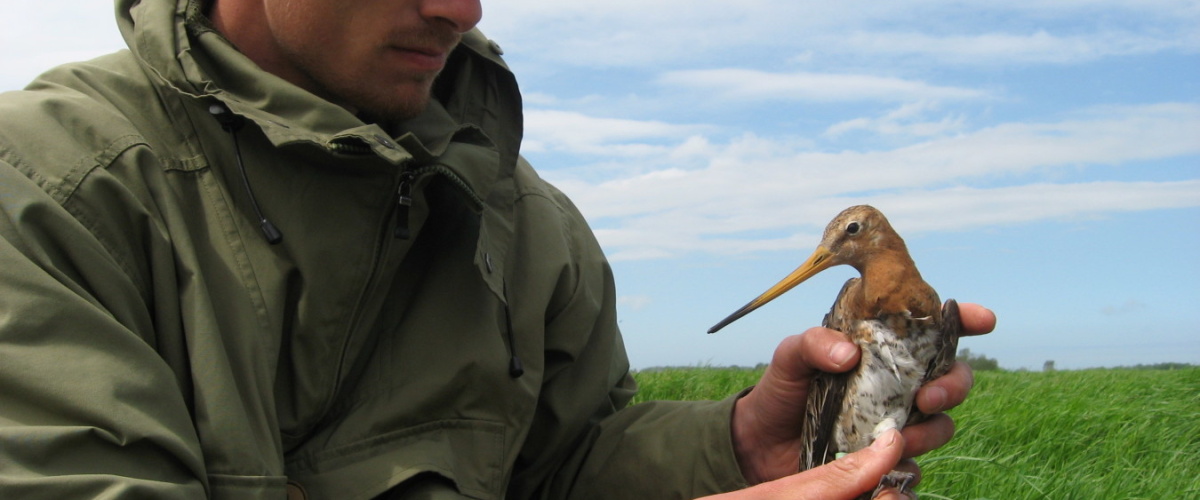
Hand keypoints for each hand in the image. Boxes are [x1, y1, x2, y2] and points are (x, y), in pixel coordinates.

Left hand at [726, 303, 995, 496]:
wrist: (759, 444)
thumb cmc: (780, 390)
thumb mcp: (790, 357)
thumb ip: (813, 344)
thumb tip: (849, 354)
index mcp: (883, 350)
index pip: (933, 329)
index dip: (964, 320)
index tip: (982, 319)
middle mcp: (899, 385)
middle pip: (952, 378)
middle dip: (953, 385)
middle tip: (928, 396)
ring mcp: (897, 423)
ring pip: (940, 426)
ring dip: (929, 431)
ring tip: (898, 437)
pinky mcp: (886, 461)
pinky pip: (913, 469)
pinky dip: (906, 470)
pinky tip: (888, 468)